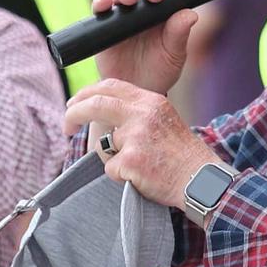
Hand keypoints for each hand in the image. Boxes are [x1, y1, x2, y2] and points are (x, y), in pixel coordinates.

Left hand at [65, 78, 215, 208]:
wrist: (200, 181)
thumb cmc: (182, 155)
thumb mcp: (163, 120)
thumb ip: (137, 112)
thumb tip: (103, 111)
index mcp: (150, 101)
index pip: (111, 86)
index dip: (88, 93)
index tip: (74, 103)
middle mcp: (142, 114)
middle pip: (96, 105)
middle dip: (74, 113)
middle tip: (66, 125)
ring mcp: (135, 136)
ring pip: (104, 145)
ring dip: (115, 158)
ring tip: (142, 165)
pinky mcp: (130, 160)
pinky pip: (110, 168)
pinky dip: (121, 176)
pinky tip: (143, 177)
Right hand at [89, 0, 198, 95]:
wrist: (136, 90)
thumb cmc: (159, 70)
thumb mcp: (174, 55)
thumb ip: (179, 34)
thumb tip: (190, 14)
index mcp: (165, 6)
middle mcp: (143, 5)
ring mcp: (122, 13)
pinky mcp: (103, 24)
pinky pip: (100, 7)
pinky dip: (101, 1)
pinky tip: (105, 4)